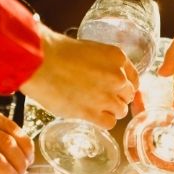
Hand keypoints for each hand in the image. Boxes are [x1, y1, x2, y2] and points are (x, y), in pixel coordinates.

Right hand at [20, 24, 139, 129]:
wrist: (40, 63)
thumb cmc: (56, 52)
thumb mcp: (88, 49)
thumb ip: (101, 64)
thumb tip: (101, 77)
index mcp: (117, 58)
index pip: (133, 78)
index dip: (123, 86)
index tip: (116, 89)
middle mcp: (117, 77)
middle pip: (128, 95)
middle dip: (116, 98)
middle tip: (100, 98)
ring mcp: (106, 96)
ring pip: (121, 111)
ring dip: (109, 111)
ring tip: (93, 107)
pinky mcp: (93, 113)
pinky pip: (109, 123)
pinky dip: (102, 121)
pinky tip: (90, 115)